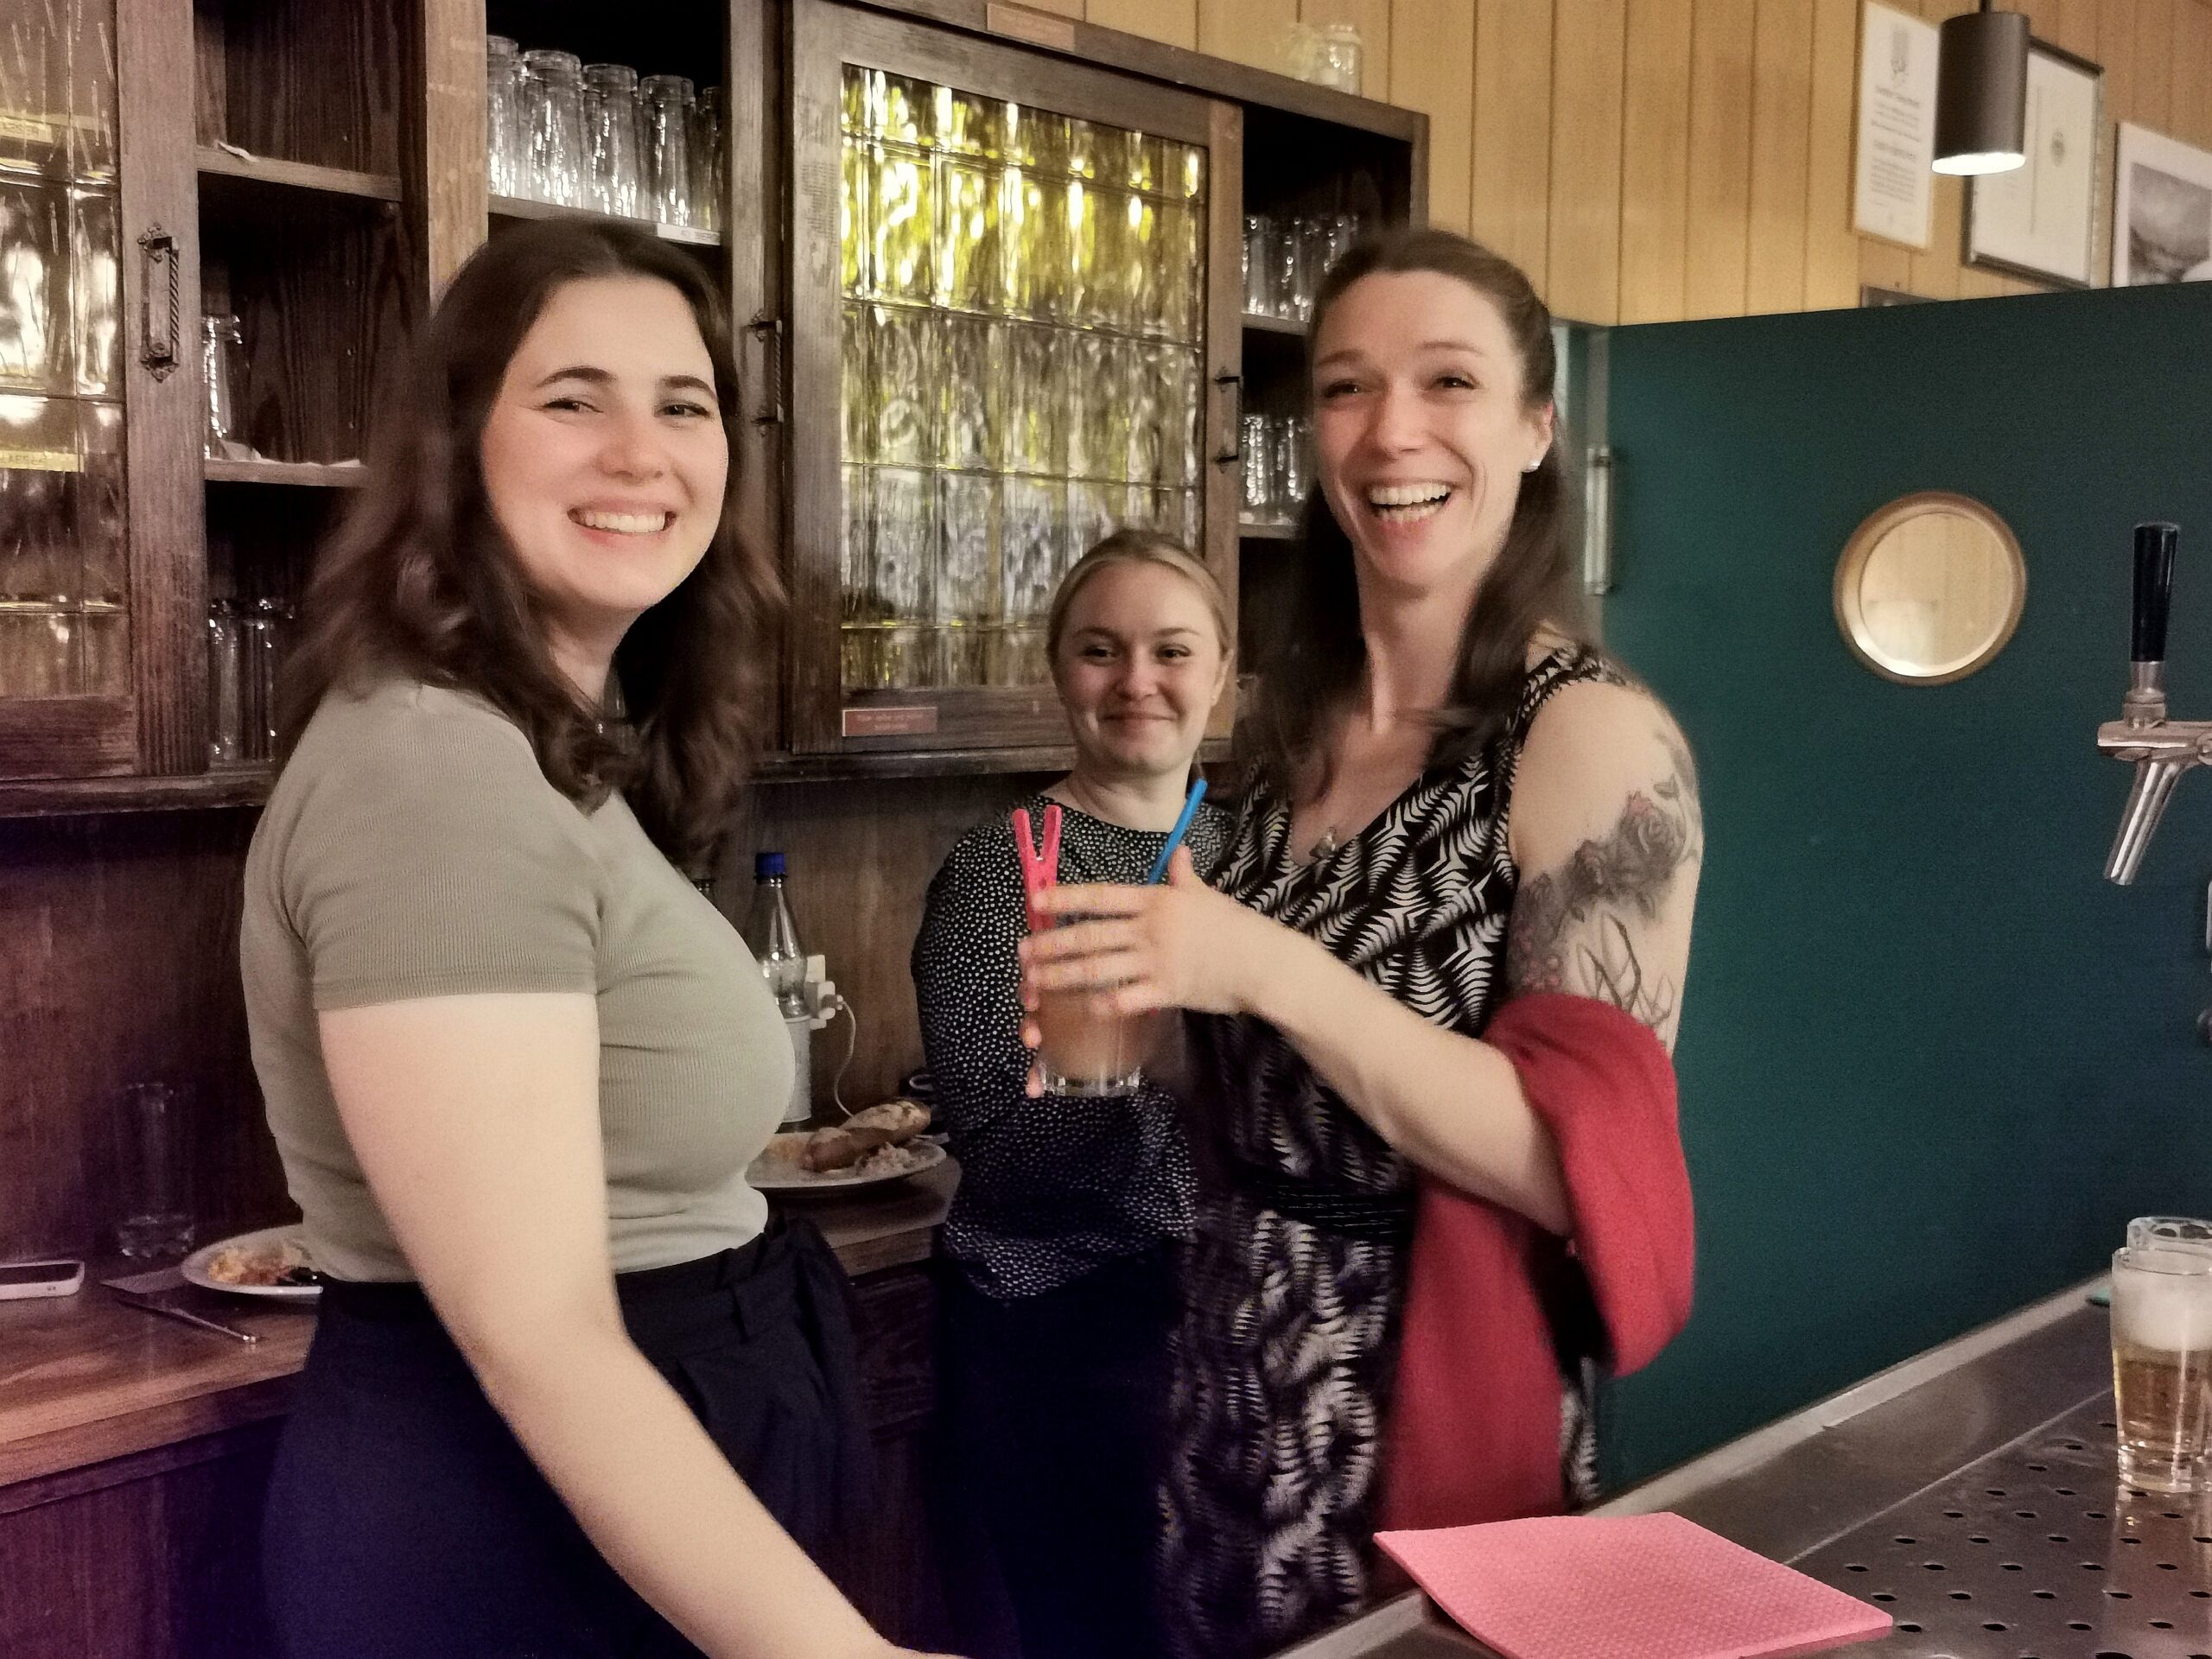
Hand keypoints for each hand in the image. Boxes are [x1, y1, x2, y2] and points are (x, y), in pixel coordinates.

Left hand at [1018, 845, 1279, 1030]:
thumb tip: (1179, 852)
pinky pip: (1123, 999)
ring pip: (1096, 969)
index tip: (1036, 897)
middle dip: (1050, 943)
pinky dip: (1098, 1004)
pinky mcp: (1165, 992)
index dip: (1065, 896)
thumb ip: (1185, 876)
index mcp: (1156, 899)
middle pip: (1089, 935)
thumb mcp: (1207, 895)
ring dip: (1060, 975)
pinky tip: (1078, 1008)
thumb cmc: (1235, 927)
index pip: (1101, 896)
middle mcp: (1149, 928)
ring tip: (1034, 981)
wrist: (1263, 963)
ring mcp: (1155, 961)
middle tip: (1022, 951)